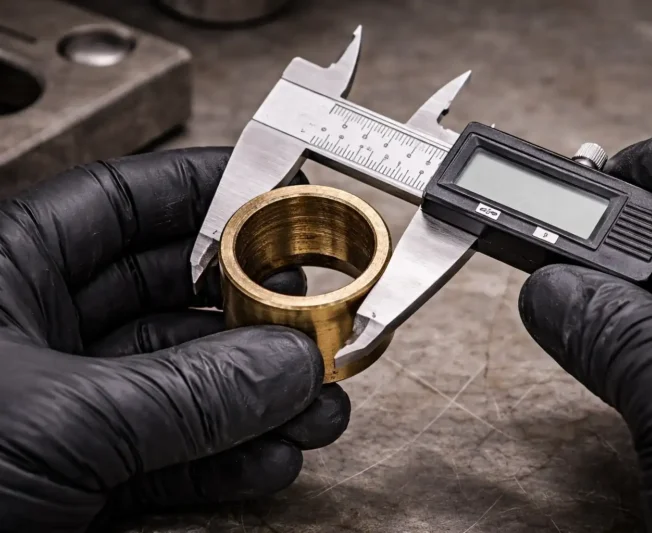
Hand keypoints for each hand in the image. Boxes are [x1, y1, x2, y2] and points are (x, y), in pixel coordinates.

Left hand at [0, 149, 349, 531]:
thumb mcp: (48, 418)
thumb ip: (179, 395)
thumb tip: (285, 367)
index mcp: (12, 270)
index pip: (130, 202)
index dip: (214, 194)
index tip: (287, 200)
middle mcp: (44, 328)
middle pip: (177, 296)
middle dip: (257, 315)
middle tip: (319, 326)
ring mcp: (71, 404)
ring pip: (188, 382)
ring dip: (261, 397)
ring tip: (320, 407)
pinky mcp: (83, 477)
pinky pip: (173, 454)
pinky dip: (228, 459)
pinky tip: (273, 458)